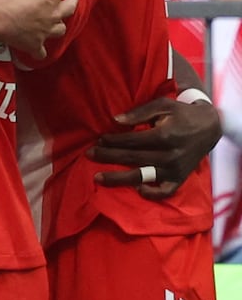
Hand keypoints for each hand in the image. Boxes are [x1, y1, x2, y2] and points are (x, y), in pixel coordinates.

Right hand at [0, 0, 74, 57]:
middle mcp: (53, 14)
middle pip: (70, 8)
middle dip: (71, 2)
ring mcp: (46, 30)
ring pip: (60, 30)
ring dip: (58, 26)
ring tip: (55, 24)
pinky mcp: (35, 44)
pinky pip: (41, 52)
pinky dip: (40, 51)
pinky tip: (38, 51)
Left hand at [88, 98, 222, 198]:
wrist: (210, 127)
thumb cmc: (180, 113)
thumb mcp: (162, 105)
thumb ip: (139, 112)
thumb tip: (115, 120)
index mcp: (164, 135)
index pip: (131, 141)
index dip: (112, 141)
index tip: (98, 140)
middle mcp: (169, 155)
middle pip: (132, 158)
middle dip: (108, 156)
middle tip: (89, 155)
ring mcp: (175, 169)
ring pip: (142, 177)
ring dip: (118, 178)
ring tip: (98, 178)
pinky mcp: (180, 179)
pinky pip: (165, 192)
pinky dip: (151, 194)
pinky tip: (136, 189)